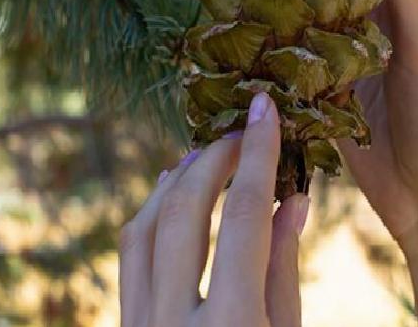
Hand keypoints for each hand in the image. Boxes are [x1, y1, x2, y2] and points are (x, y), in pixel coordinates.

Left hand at [120, 93, 308, 326]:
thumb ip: (283, 268)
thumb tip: (291, 198)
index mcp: (232, 324)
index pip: (244, 218)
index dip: (257, 157)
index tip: (265, 111)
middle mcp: (173, 321)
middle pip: (184, 213)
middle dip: (214, 160)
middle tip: (239, 134)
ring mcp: (140, 323)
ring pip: (144, 228)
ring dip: (177, 181)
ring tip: (204, 155)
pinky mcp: (126, 323)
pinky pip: (131, 256)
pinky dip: (151, 214)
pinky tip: (170, 191)